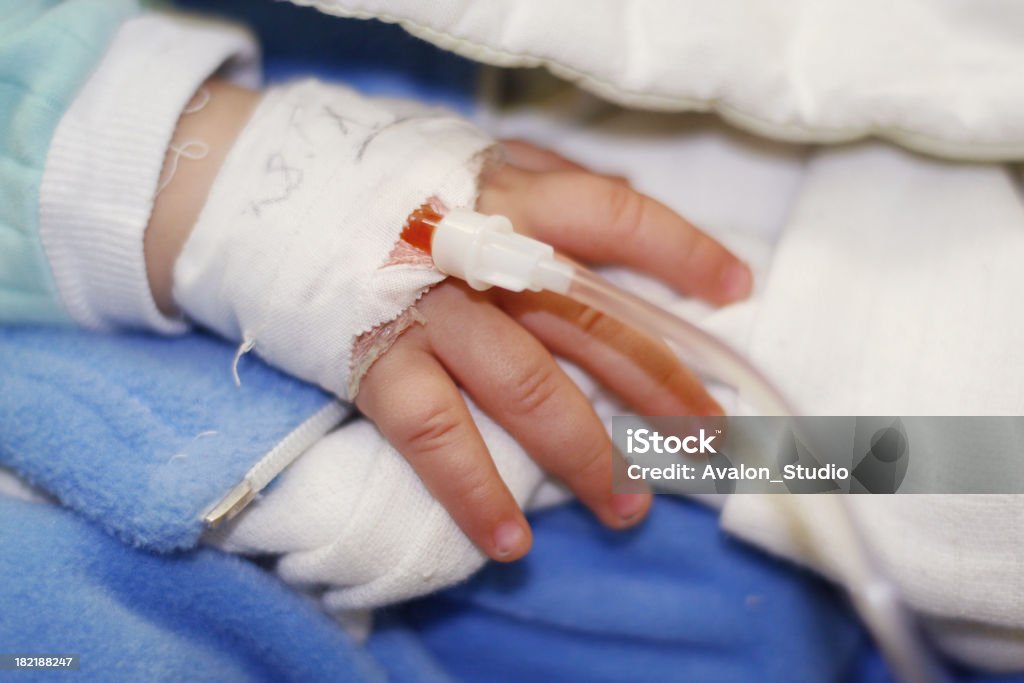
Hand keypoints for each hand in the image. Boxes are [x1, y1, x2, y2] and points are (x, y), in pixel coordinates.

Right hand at [354, 140, 751, 562]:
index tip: (733, 290)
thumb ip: (545, 181)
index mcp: (508, 193)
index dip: (680, 251)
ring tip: (631, 507)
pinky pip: (436, 436)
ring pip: (528, 390)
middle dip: (659, 383)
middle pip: (592, 323)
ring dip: (587, 455)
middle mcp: (478, 253)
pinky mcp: (375, 361)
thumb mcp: (468, 160)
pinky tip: (510, 542)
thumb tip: (625, 198)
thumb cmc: (378, 181)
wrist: (253, 192)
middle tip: (709, 437)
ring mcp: (427, 311)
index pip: (614, 216)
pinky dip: (474, 492)